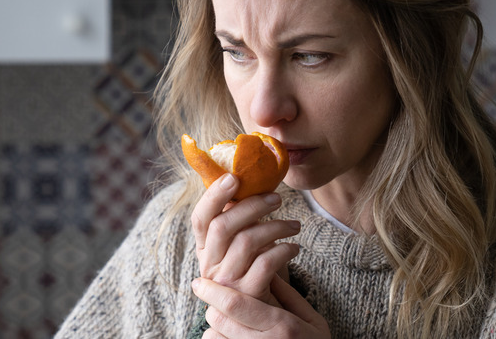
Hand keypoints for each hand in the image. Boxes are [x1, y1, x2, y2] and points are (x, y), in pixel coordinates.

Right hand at [191, 173, 300, 303]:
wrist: (261, 318)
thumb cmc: (254, 273)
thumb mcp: (241, 248)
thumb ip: (239, 223)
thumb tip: (250, 183)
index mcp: (205, 249)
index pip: (200, 218)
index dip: (213, 195)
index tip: (233, 177)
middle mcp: (210, 266)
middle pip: (223, 226)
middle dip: (253, 205)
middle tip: (277, 198)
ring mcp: (227, 282)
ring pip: (247, 241)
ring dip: (276, 226)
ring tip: (295, 225)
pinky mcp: (248, 294)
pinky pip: (266, 263)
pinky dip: (284, 250)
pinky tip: (295, 248)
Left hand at [192, 274, 330, 337]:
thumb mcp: (311, 318)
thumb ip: (287, 294)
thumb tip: (267, 269)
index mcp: (282, 326)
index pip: (236, 304)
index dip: (212, 291)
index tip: (199, 282)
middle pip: (219, 319)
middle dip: (213, 306)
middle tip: (219, 300)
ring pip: (213, 337)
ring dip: (214, 326)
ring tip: (227, 321)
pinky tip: (229, 337)